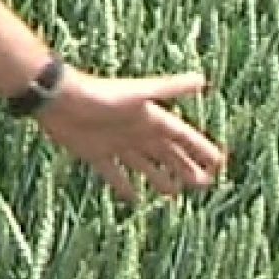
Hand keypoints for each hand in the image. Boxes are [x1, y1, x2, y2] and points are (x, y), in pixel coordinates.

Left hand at [32, 68, 225, 202]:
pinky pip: (114, 174)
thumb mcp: (139, 93)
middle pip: (167, 153)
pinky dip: (124, 186)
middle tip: (203, 184)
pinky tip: (133, 199)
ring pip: (145, 165)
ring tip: (174, 194)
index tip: (220, 163)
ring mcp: (116, 144)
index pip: (183, 136)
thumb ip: (169, 88)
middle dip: (185, 167)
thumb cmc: (100, 94)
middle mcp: (136, 131)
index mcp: (150, 117)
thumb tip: (203, 79)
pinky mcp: (95, 154)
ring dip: (160, 178)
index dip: (200, 148)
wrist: (58, 99)